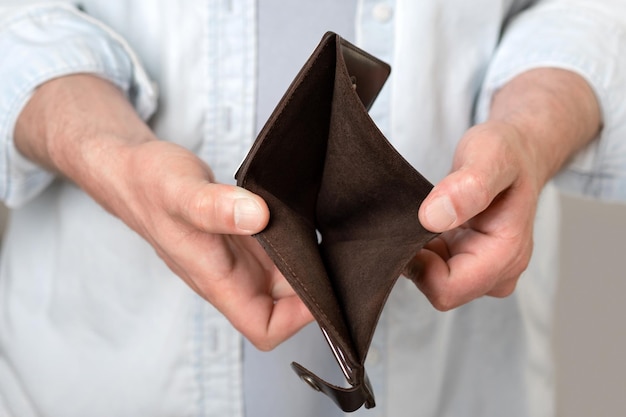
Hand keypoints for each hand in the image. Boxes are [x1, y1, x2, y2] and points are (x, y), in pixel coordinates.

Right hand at [15, 75, 312, 349]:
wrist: (134, 171)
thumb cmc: (149, 186)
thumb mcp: (181, 192)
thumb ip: (215, 207)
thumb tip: (257, 216)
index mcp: (217, 279)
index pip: (264, 328)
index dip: (298, 319)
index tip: (321, 286)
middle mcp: (232, 276)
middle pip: (285, 305)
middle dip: (314, 288)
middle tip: (337, 255)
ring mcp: (240, 257)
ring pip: (285, 278)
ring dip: (309, 264)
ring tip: (331, 237)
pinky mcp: (244, 237)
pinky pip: (279, 250)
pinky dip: (299, 241)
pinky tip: (311, 219)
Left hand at [406, 121, 537, 309]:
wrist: (517, 152)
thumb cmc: (507, 153)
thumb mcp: (490, 156)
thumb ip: (468, 186)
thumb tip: (432, 217)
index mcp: (506, 255)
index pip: (447, 290)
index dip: (419, 266)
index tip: (411, 227)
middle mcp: (499, 272)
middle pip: (438, 289)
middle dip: (418, 259)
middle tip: (415, 217)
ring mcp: (484, 270)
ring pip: (433, 280)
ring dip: (419, 252)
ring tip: (425, 215)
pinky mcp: (469, 263)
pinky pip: (434, 269)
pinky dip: (423, 249)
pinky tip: (427, 223)